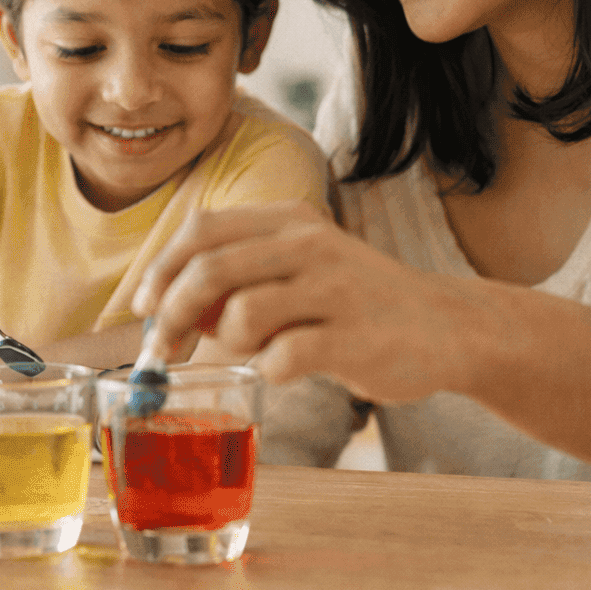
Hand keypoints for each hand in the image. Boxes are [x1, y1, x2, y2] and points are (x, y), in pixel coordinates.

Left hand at [132, 201, 482, 403]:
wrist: (447, 326)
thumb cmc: (356, 300)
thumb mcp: (302, 264)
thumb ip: (241, 273)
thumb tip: (167, 309)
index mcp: (290, 218)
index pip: (201, 229)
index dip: (160, 269)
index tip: (143, 306)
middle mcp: (310, 244)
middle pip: (209, 271)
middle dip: (171, 314)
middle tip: (165, 348)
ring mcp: (334, 289)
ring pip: (241, 315)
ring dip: (231, 343)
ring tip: (259, 348)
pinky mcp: (353, 338)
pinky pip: (280, 359)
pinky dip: (271, 371)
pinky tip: (292, 366)